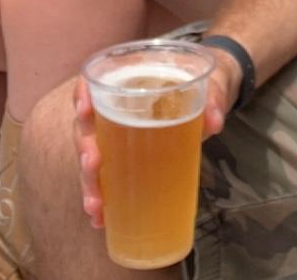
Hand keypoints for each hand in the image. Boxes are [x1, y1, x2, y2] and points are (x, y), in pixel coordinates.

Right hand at [74, 58, 235, 227]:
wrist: (212, 97)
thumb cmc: (205, 82)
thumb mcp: (214, 83)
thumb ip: (214, 97)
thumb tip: (213, 122)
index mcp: (134, 78)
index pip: (96, 80)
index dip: (82, 93)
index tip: (85, 110)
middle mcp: (118, 105)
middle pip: (89, 124)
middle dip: (86, 147)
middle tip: (93, 165)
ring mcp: (120, 133)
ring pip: (92, 154)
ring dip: (89, 181)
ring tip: (96, 206)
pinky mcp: (128, 156)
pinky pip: (107, 175)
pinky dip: (102, 195)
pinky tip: (101, 217)